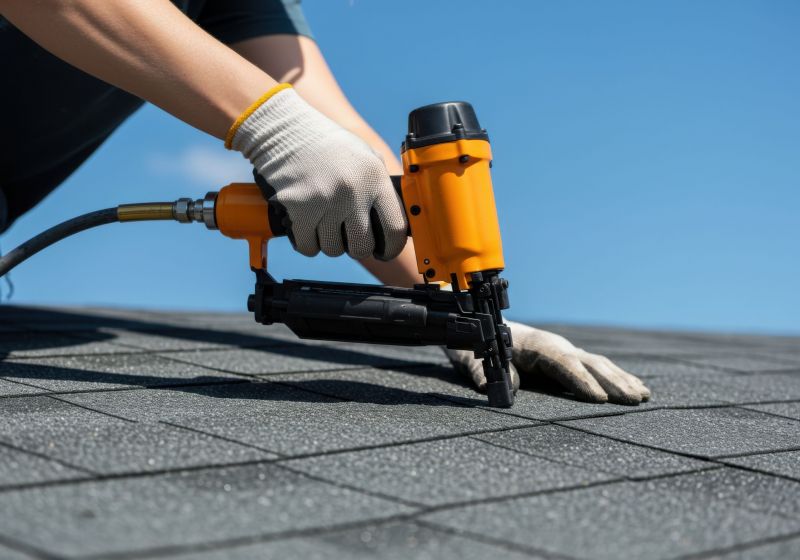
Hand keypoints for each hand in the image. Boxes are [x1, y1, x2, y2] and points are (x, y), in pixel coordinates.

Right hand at [229, 85, 406, 259]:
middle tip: (348, 236)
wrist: (285, 131)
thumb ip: (380, 188)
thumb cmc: (327, 146)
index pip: (395, 228)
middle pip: (362, 246)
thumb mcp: (365, 158)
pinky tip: (307, 227)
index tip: (384, 251)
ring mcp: (325, 200)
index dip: (392, 247)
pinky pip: (309, 246)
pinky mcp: (299, 208)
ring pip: (333, 249)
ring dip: (329, 243)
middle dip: (356, 247)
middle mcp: (353, 190)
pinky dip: (308, 242)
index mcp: (374, 178)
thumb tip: (395, 222)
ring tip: (324, 223)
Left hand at [446, 320, 650, 404]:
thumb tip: (501, 388)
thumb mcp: (472, 359)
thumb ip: (485, 373)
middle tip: (635, 400)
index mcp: (532, 345)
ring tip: (643, 396)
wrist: (475, 328)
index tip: (600, 399)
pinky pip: (595, 366)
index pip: (561, 363)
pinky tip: (635, 388)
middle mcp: (553, 345)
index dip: (581, 381)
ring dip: (621, 379)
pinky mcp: (565, 358)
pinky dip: (616, 377)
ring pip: (597, 364)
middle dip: (612, 382)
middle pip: (587, 363)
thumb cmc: (474, 347)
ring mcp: (562, 350)